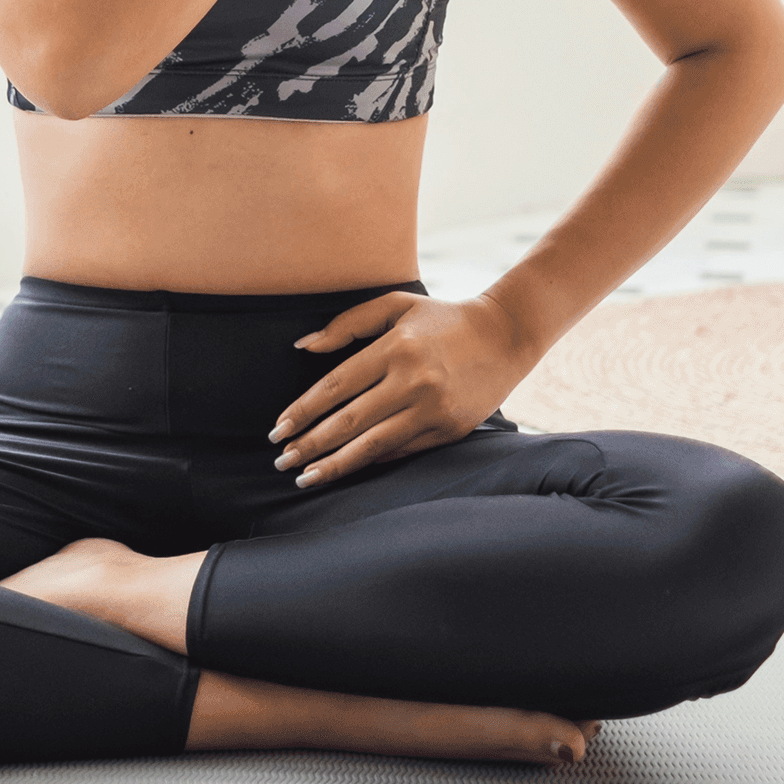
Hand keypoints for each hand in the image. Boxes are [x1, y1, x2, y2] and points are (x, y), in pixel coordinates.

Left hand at [267, 291, 538, 486]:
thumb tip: (303, 347)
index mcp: (395, 348)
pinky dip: (371, 462)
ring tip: (305, 477)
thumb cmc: (442, 319)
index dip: (303, 411)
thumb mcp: (395, 306)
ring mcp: (432, 409)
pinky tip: (347, 469)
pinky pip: (401, 451)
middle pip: (348, 422)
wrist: (505, 335)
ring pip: (372, 445)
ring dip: (335, 465)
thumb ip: (347, 324)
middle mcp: (413, 381)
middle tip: (281, 460)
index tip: (278, 429)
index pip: (335, 387)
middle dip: (309, 445)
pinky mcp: (449, 429)